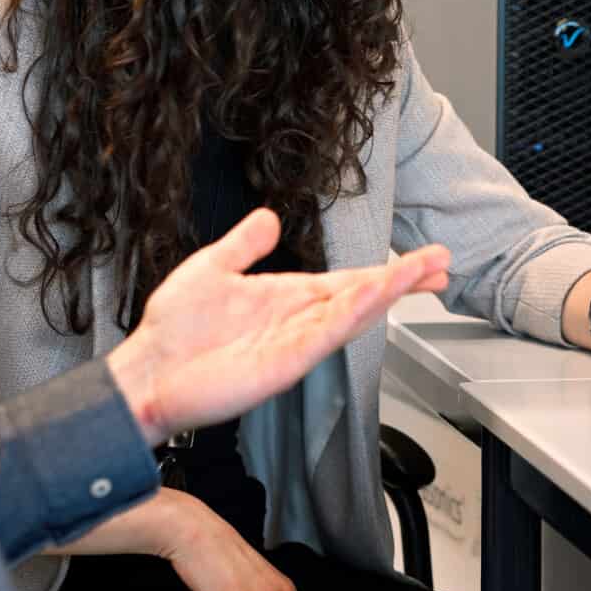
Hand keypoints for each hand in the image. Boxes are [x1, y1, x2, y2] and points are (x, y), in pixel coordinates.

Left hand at [108, 208, 451, 442]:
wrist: (146, 373)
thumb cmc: (173, 332)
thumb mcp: (211, 268)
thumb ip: (244, 244)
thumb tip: (268, 217)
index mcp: (286, 298)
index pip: (348, 280)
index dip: (386, 270)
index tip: (423, 259)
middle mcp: (298, 321)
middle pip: (363, 296)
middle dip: (404, 279)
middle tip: (444, 263)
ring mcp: (295, 344)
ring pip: (353, 313)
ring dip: (388, 291)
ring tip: (422, 271)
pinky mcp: (284, 364)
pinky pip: (327, 334)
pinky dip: (353, 313)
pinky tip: (375, 294)